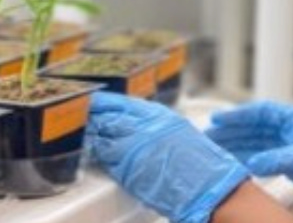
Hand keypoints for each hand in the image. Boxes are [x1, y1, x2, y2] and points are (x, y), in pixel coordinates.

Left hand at [87, 92, 249, 222]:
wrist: (211, 189)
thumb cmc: (202, 169)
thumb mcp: (181, 136)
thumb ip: (158, 129)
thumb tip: (138, 128)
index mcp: (163, 117)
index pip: (125, 104)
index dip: (107, 103)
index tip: (95, 103)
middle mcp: (149, 126)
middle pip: (111, 116)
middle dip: (94, 116)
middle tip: (81, 116)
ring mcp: (139, 145)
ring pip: (105, 134)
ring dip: (92, 134)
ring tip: (84, 134)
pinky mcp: (131, 166)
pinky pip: (107, 157)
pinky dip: (97, 153)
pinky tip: (91, 152)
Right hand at [205, 101, 292, 221]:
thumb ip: (282, 159)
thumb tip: (253, 162)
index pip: (262, 113)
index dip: (238, 115)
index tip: (218, 119)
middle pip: (256, 128)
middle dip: (233, 131)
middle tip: (210, 136)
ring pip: (259, 144)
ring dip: (239, 147)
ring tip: (218, 151)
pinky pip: (267, 160)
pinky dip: (251, 162)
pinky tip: (239, 166)